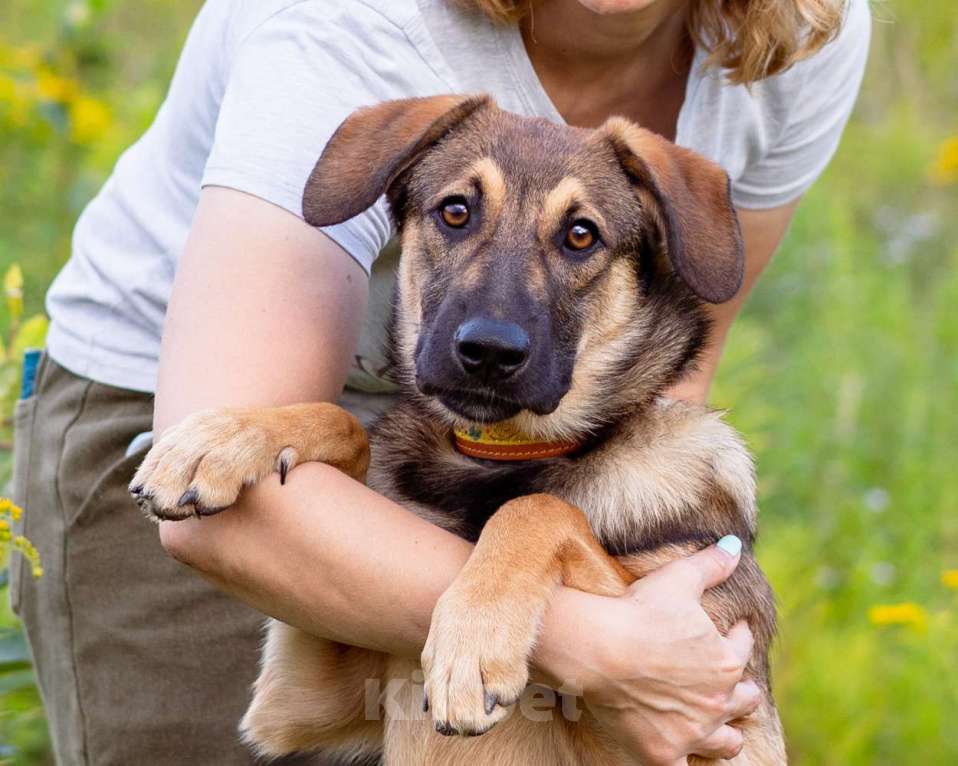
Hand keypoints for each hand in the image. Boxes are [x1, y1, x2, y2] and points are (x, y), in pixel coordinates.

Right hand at [536, 538, 759, 764]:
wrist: (598, 649)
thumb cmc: (638, 611)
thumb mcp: (678, 579)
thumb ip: (711, 564)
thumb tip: (735, 546)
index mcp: (725, 660)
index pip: (743, 647)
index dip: (739, 634)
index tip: (733, 629)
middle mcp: (717, 701)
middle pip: (744, 699)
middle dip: (741, 686)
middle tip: (730, 677)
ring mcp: (692, 731)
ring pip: (726, 742)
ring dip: (727, 731)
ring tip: (722, 723)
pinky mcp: (663, 753)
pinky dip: (688, 761)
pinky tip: (684, 753)